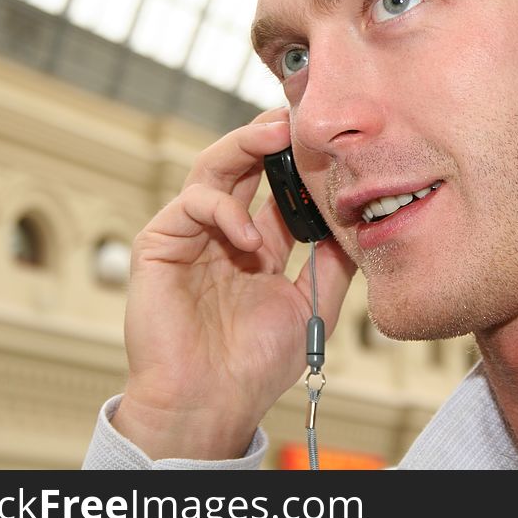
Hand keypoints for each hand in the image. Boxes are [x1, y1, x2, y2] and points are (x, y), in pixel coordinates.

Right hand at [111, 107, 355, 459]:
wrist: (211, 402)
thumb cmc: (254, 363)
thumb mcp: (308, 306)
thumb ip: (329, 264)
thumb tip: (358, 223)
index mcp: (257, 244)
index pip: (276, 187)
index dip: (298, 160)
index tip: (328, 137)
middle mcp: (223, 233)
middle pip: (244, 165)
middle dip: (269, 136)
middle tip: (297, 114)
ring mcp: (190, 236)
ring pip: (212, 169)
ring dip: (243, 146)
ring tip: (275, 135)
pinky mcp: (159, 245)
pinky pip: (190, 206)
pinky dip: (223, 210)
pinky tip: (249, 238)